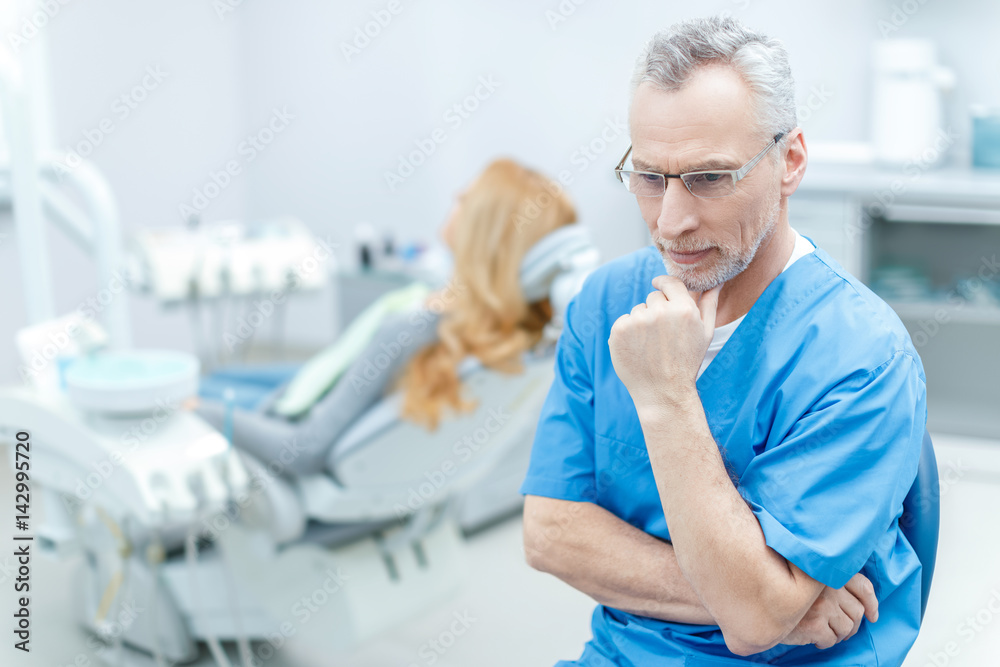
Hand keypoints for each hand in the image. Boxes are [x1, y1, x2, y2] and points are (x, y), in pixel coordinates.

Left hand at [607, 275, 721, 409]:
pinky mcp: (619, 331)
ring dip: (642, 323)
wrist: (663, 393)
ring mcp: (637, 321)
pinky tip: (638, 349)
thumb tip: (715, 282)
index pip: (670, 282)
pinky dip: (627, 333)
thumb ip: (709, 303)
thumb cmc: (687, 362)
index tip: (658, 283)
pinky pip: (623, 321)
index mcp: (683, 309)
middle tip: (663, 336)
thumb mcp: (705, 333)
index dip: (664, 283)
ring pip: (637, 310)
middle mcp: (660, 312)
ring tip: (651, 346)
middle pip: (653, 297)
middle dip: (657, 311)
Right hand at [781, 573, 878, 649]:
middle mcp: (827, 586)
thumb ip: (826, 580)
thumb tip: (859, 602)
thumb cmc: (780, 587)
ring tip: (825, 632)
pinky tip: (815, 638)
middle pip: (858, 612)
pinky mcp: (813, 623)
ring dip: (839, 635)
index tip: (872, 615)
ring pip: (847, 628)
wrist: (754, 598)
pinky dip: (825, 642)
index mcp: (828, 571)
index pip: (863, 586)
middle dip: (852, 624)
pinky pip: (831, 640)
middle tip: (840, 628)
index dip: (871, 604)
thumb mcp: (806, 576)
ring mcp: (821, 605)